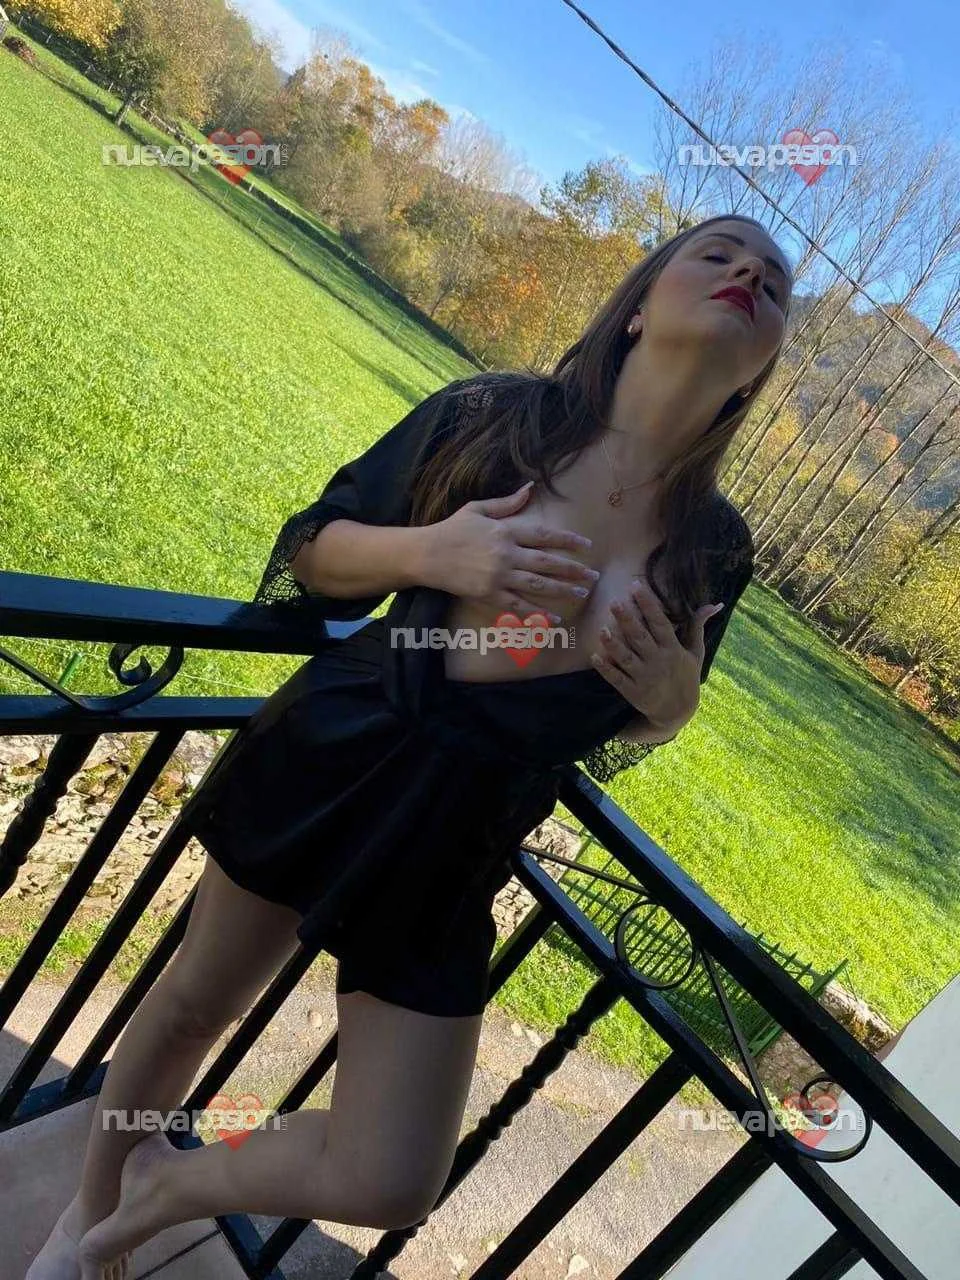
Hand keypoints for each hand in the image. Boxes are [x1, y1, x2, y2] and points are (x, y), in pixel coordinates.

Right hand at [419, 481, 597, 621]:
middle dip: (574, 569)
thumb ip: (507, 503)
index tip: (587, 545)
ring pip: (538, 584)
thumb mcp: (478, 509)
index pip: (545, 534)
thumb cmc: (451, 529)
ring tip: (581, 592)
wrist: (426, 554)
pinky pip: (518, 606)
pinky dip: (537, 613)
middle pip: (548, 562)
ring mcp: (499, 576)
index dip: (568, 540)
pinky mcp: (489, 594)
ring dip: (563, 589)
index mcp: (506, 530)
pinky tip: (554, 618)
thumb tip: (530, 487)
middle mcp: (507, 554)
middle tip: (593, 575)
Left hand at [590, 577, 724, 727]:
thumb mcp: (696, 652)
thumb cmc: (686, 676)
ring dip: (613, 644)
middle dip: (627, 620)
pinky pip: (617, 679)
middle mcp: (658, 662)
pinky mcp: (633, 692)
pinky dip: (606, 669)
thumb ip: (698, 626)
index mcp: (673, 649)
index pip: (660, 623)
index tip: (635, 587)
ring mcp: (645, 678)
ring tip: (602, 629)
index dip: (648, 605)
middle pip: (640, 638)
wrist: (678, 712)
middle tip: (614, 602)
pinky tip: (594, 657)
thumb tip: (714, 604)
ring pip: (626, 658)